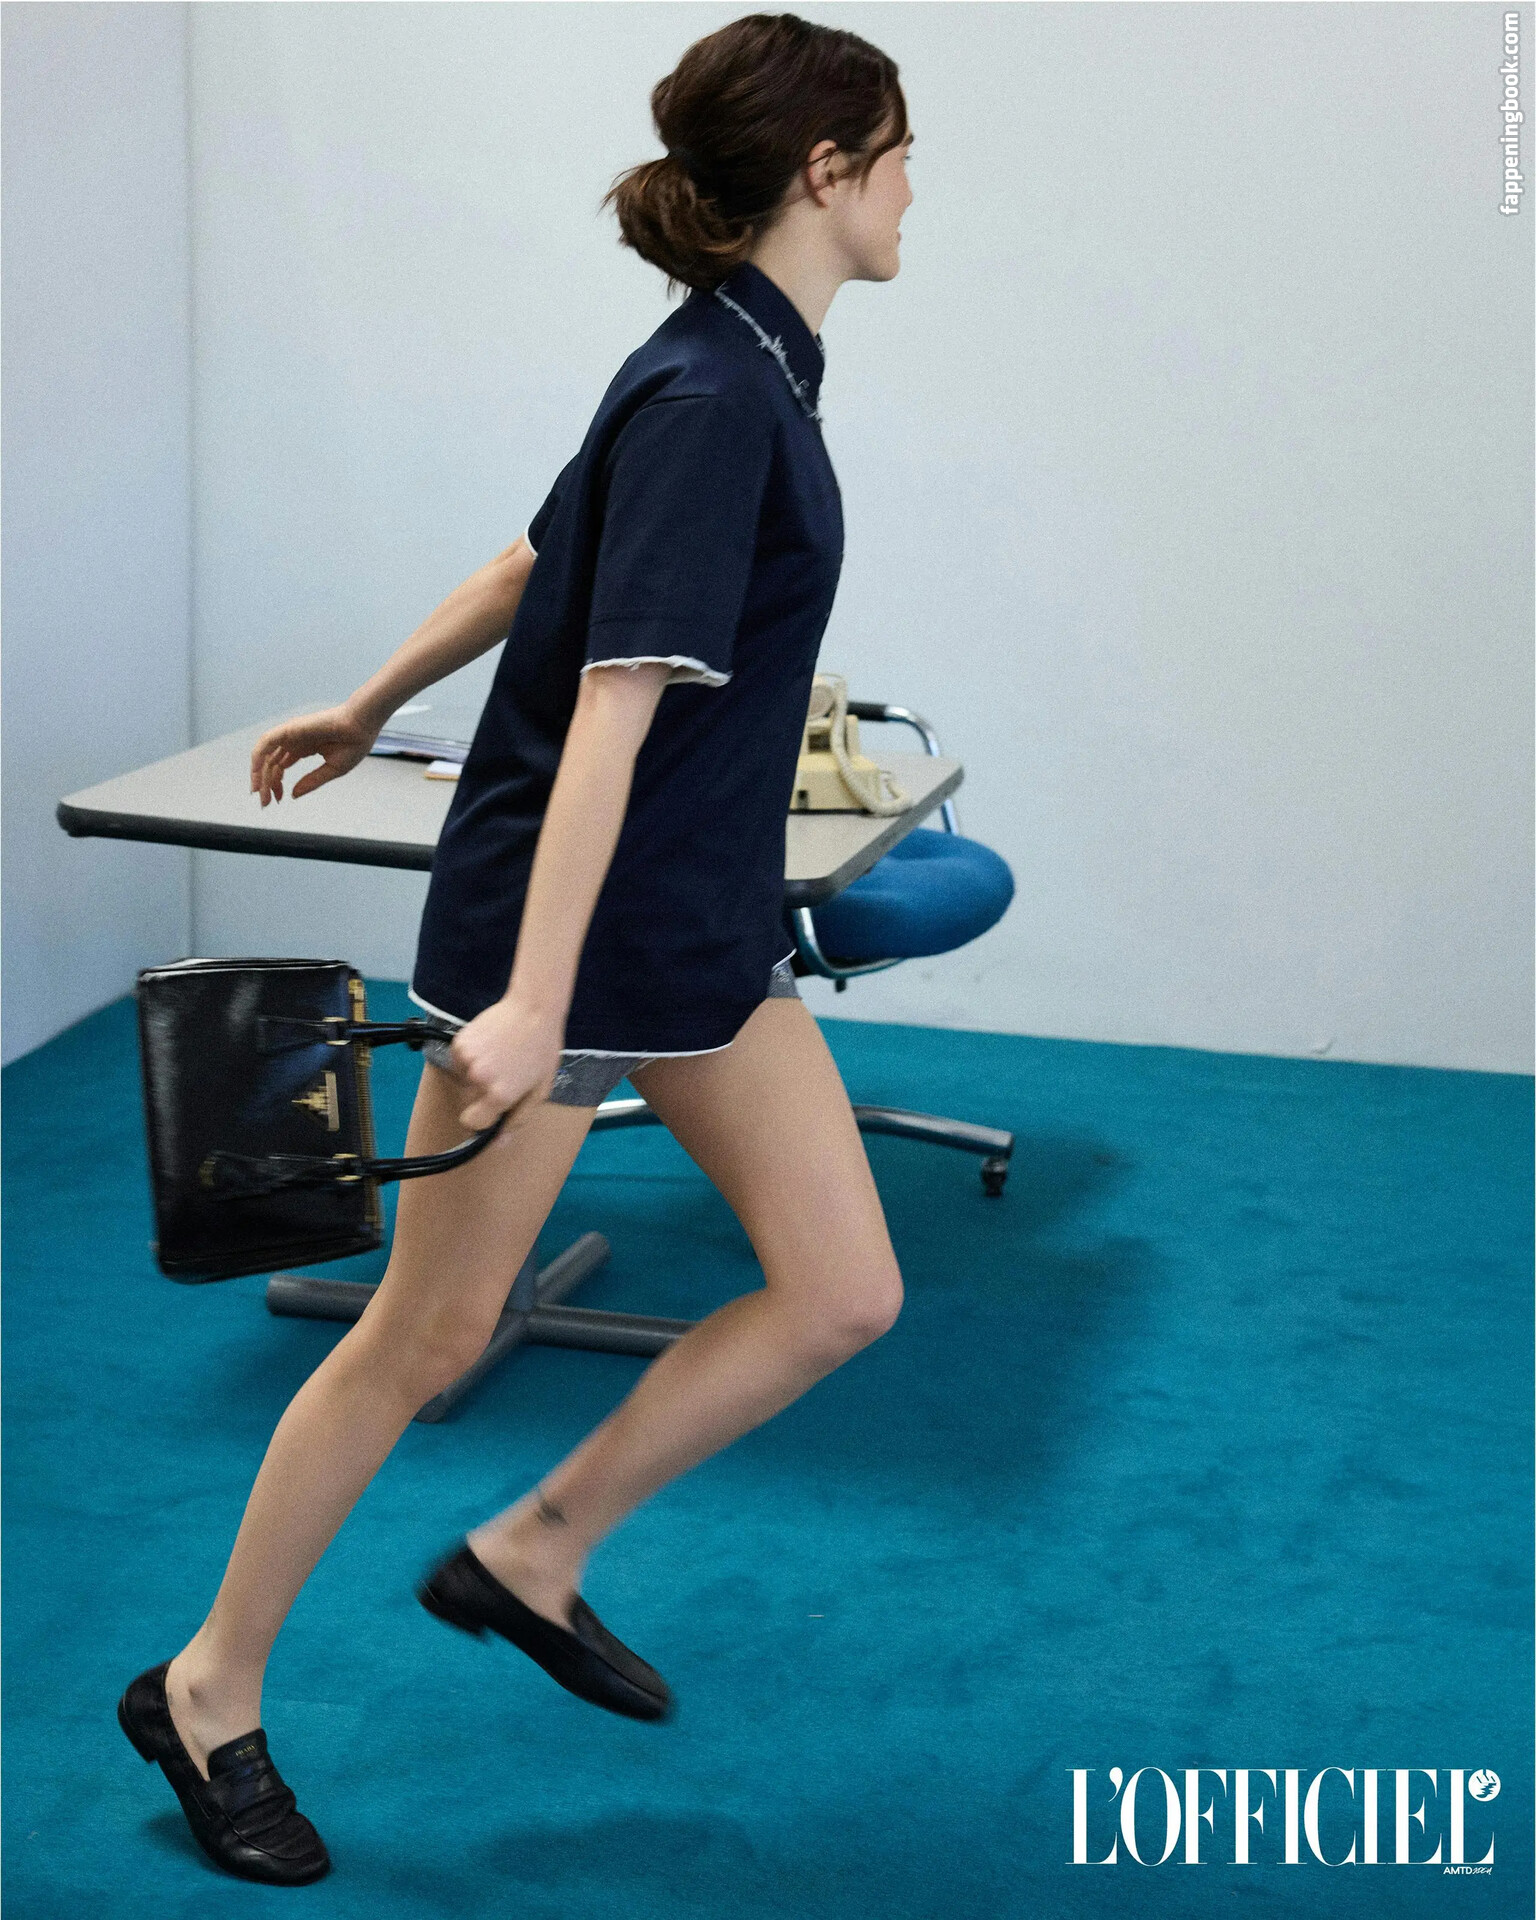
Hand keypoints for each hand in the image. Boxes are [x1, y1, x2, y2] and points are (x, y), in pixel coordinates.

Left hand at [250, 703, 379, 805]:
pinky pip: (266, 742)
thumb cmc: (354, 743)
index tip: (277, 800)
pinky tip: (257, 774)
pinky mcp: (289, 729)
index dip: (276, 784)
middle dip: (266, 784)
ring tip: (260, 793)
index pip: (281, 767)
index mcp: (304, 748)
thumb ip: (311, 782)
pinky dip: (257, 757)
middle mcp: (294, 741)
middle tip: (266, 802)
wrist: (362, 726)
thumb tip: (293, 794)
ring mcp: (290, 734)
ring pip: (265, 755)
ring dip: (259, 775)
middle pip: (271, 764)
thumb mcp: (332, 770)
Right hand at [447, 997, 564, 1130]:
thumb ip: (517, 1119)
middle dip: (483, 1094)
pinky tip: (491, 1045)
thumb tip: (498, 1144)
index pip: (472, 1123)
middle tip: (506, 1074)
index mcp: (500, 1095)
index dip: (482, 1118)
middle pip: (469, 1101)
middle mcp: (479, 1079)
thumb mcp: (539, 1090)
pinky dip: (470, 1057)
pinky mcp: (459, 1043)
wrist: (533, 1008)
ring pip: (464, 1080)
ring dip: (477, 1074)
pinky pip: (459, 1061)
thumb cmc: (542, 1049)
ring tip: (500, 1056)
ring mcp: (467, 1060)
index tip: (491, 1109)